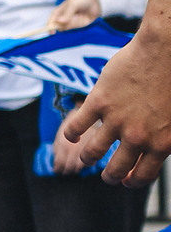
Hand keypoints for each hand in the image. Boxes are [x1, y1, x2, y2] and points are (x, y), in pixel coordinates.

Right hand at [51, 0, 100, 32]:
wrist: (97, 0)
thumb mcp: (73, 4)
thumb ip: (66, 14)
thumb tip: (59, 22)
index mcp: (61, 10)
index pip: (52, 18)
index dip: (50, 24)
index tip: (50, 30)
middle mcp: (65, 16)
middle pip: (58, 25)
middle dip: (60, 26)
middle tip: (66, 22)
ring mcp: (72, 20)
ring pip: (66, 27)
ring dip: (71, 24)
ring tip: (78, 16)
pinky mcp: (79, 24)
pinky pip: (75, 27)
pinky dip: (77, 24)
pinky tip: (82, 18)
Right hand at [52, 24, 170, 184]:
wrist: (166, 49)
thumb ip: (169, 139)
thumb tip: (164, 150)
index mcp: (162, 143)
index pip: (142, 176)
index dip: (132, 181)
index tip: (126, 179)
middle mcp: (138, 137)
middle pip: (115, 170)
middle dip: (109, 177)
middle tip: (107, 174)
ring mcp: (116, 120)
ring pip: (92, 153)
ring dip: (87, 158)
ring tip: (86, 155)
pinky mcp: (99, 102)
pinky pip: (75, 127)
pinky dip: (71, 134)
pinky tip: (73, 134)